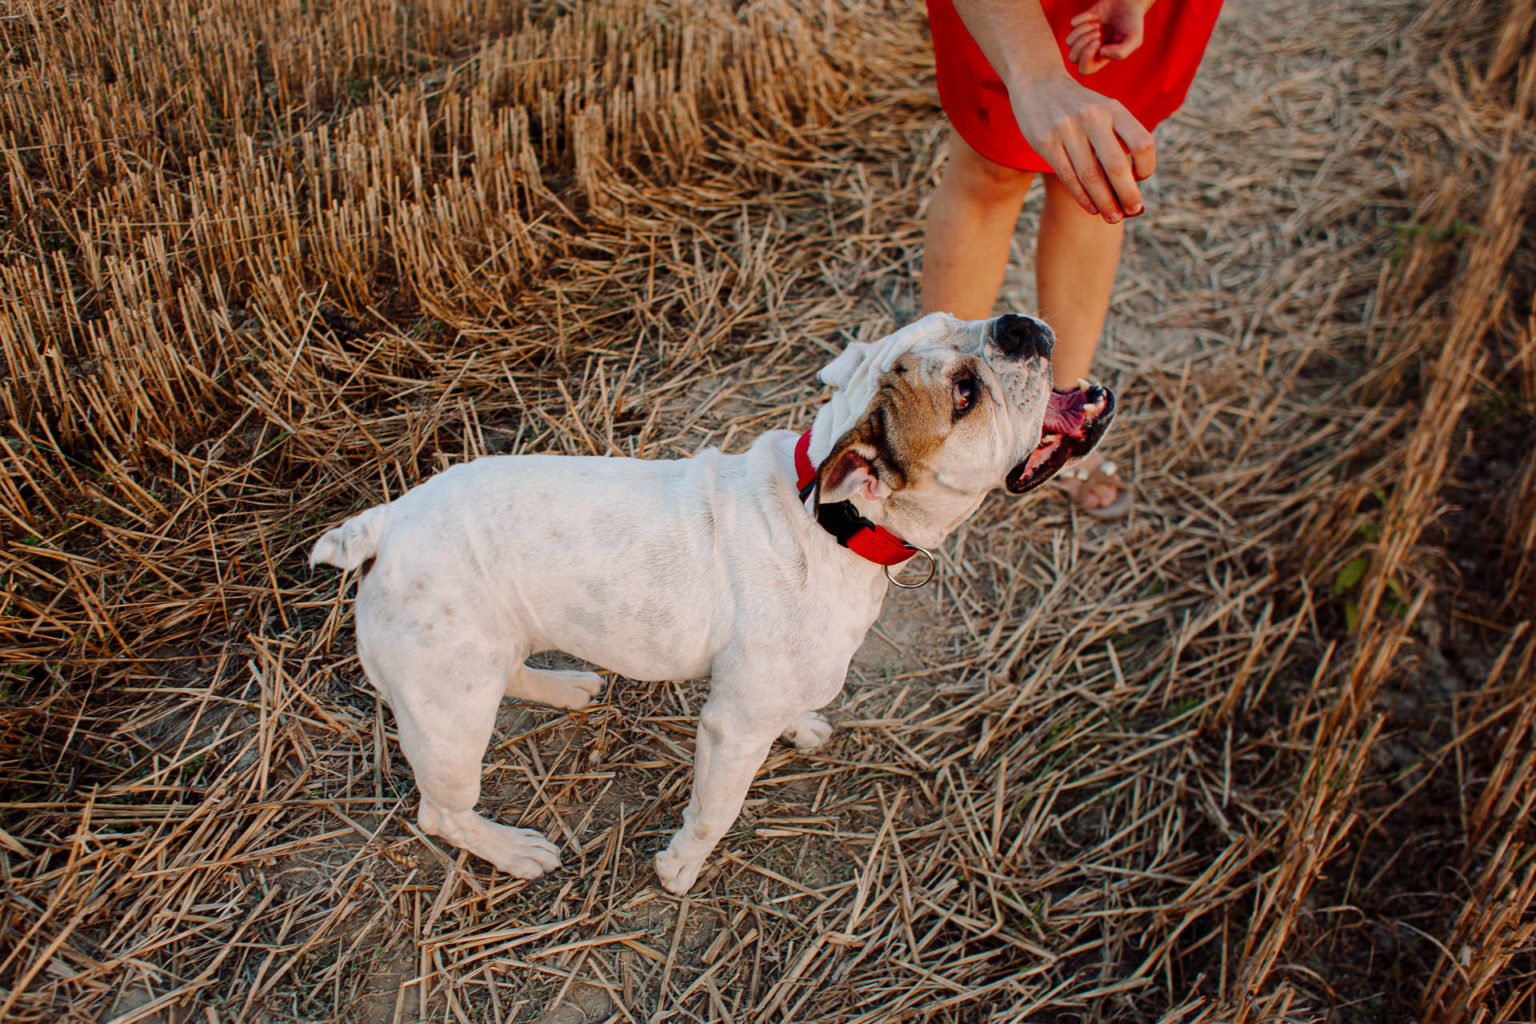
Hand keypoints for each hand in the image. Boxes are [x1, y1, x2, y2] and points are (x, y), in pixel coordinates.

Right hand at [1007, 72, 1154, 221]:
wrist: (1038, 82)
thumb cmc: (1078, 107)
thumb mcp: (1103, 110)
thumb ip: (1118, 140)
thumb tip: (1132, 186)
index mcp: (1114, 108)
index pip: (1142, 143)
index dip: (1146, 167)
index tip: (1141, 180)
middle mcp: (1092, 117)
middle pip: (1116, 166)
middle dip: (1127, 195)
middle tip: (1133, 211)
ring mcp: (1067, 129)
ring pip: (1090, 177)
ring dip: (1104, 202)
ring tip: (1112, 218)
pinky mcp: (1045, 142)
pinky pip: (1068, 177)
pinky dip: (1082, 197)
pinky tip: (1091, 208)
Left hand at [1065, 1, 1151, 74]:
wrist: (1129, 2)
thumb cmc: (1132, 23)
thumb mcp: (1135, 40)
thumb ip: (1121, 52)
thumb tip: (1101, 52)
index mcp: (1101, 59)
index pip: (1084, 69)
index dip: (1087, 57)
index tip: (1098, 43)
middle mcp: (1090, 51)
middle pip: (1072, 57)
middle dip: (1085, 42)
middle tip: (1100, 32)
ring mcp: (1083, 37)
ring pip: (1068, 42)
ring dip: (1084, 30)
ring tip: (1098, 24)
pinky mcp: (1080, 23)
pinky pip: (1072, 24)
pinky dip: (1084, 17)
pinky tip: (1096, 16)